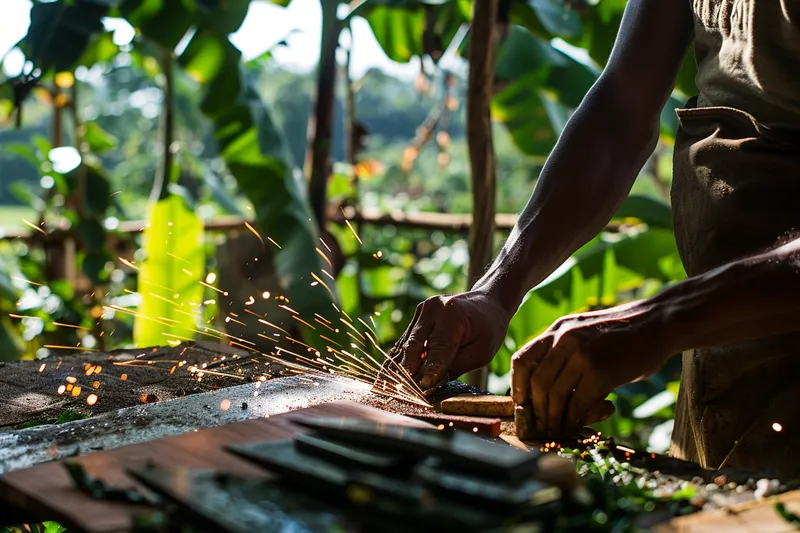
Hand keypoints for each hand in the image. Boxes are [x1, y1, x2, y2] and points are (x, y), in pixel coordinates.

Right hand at [388, 291, 511, 391]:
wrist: (486, 303)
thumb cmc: (488, 330)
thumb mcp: (481, 352)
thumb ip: (455, 366)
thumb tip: (429, 384)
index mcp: (452, 314)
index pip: (438, 347)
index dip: (429, 370)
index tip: (421, 389)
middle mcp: (432, 309)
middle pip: (414, 345)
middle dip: (407, 371)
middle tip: (402, 393)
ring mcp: (421, 311)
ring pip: (405, 345)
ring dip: (397, 368)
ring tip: (388, 389)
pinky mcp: (415, 317)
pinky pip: (405, 342)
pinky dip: (400, 360)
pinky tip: (391, 377)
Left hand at [510, 301, 673, 434]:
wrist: (659, 324)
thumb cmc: (624, 335)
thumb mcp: (585, 332)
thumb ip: (565, 353)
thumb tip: (546, 390)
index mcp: (557, 329)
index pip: (522, 360)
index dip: (518, 386)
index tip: (522, 404)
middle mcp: (564, 339)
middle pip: (536, 382)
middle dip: (536, 409)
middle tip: (541, 424)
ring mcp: (581, 354)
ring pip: (554, 395)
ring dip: (554, 418)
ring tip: (558, 429)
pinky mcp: (600, 372)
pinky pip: (578, 403)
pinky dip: (575, 419)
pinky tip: (578, 424)